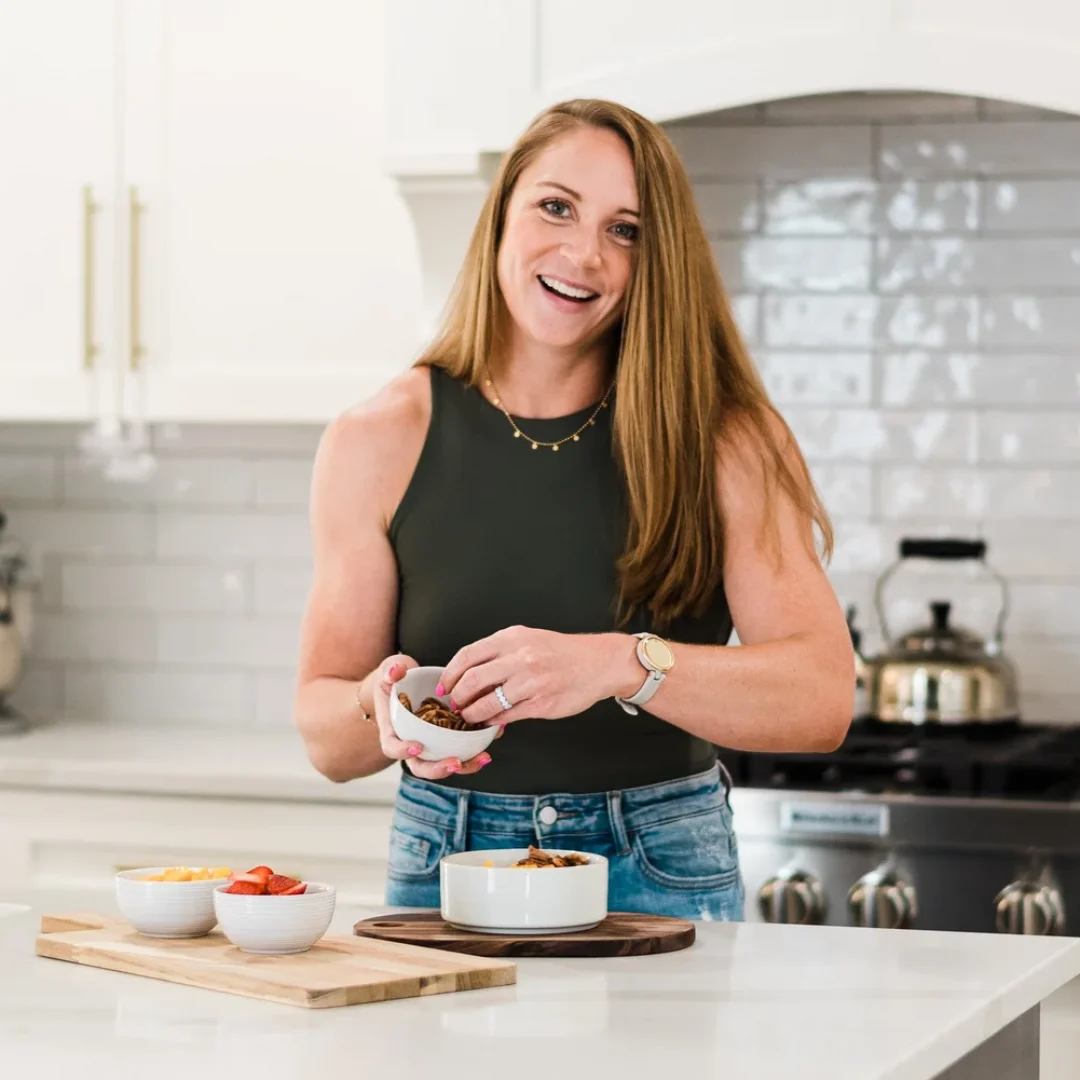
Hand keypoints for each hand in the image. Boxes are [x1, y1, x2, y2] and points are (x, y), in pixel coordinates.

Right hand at [372, 654, 491, 779]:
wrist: (409, 683)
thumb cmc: (396, 679)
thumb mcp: (389, 671)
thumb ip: (391, 670)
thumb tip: (396, 671)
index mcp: (394, 731)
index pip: (392, 748)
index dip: (403, 751)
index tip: (418, 747)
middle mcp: (413, 744)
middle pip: (422, 766)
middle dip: (439, 769)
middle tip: (456, 763)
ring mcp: (433, 744)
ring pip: (446, 764)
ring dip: (466, 765)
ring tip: (484, 757)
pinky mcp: (451, 738)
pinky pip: (464, 748)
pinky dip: (479, 746)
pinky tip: (495, 734)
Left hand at [438, 627, 635, 728]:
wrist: (597, 663)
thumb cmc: (560, 652)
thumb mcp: (527, 639)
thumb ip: (499, 653)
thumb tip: (468, 673)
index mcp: (511, 639)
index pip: (468, 656)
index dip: (450, 674)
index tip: (445, 686)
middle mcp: (519, 658)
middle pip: (472, 681)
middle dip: (457, 697)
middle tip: (455, 704)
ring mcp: (530, 683)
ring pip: (487, 703)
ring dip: (472, 713)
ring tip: (470, 716)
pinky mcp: (540, 704)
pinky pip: (507, 716)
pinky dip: (494, 721)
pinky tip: (492, 721)